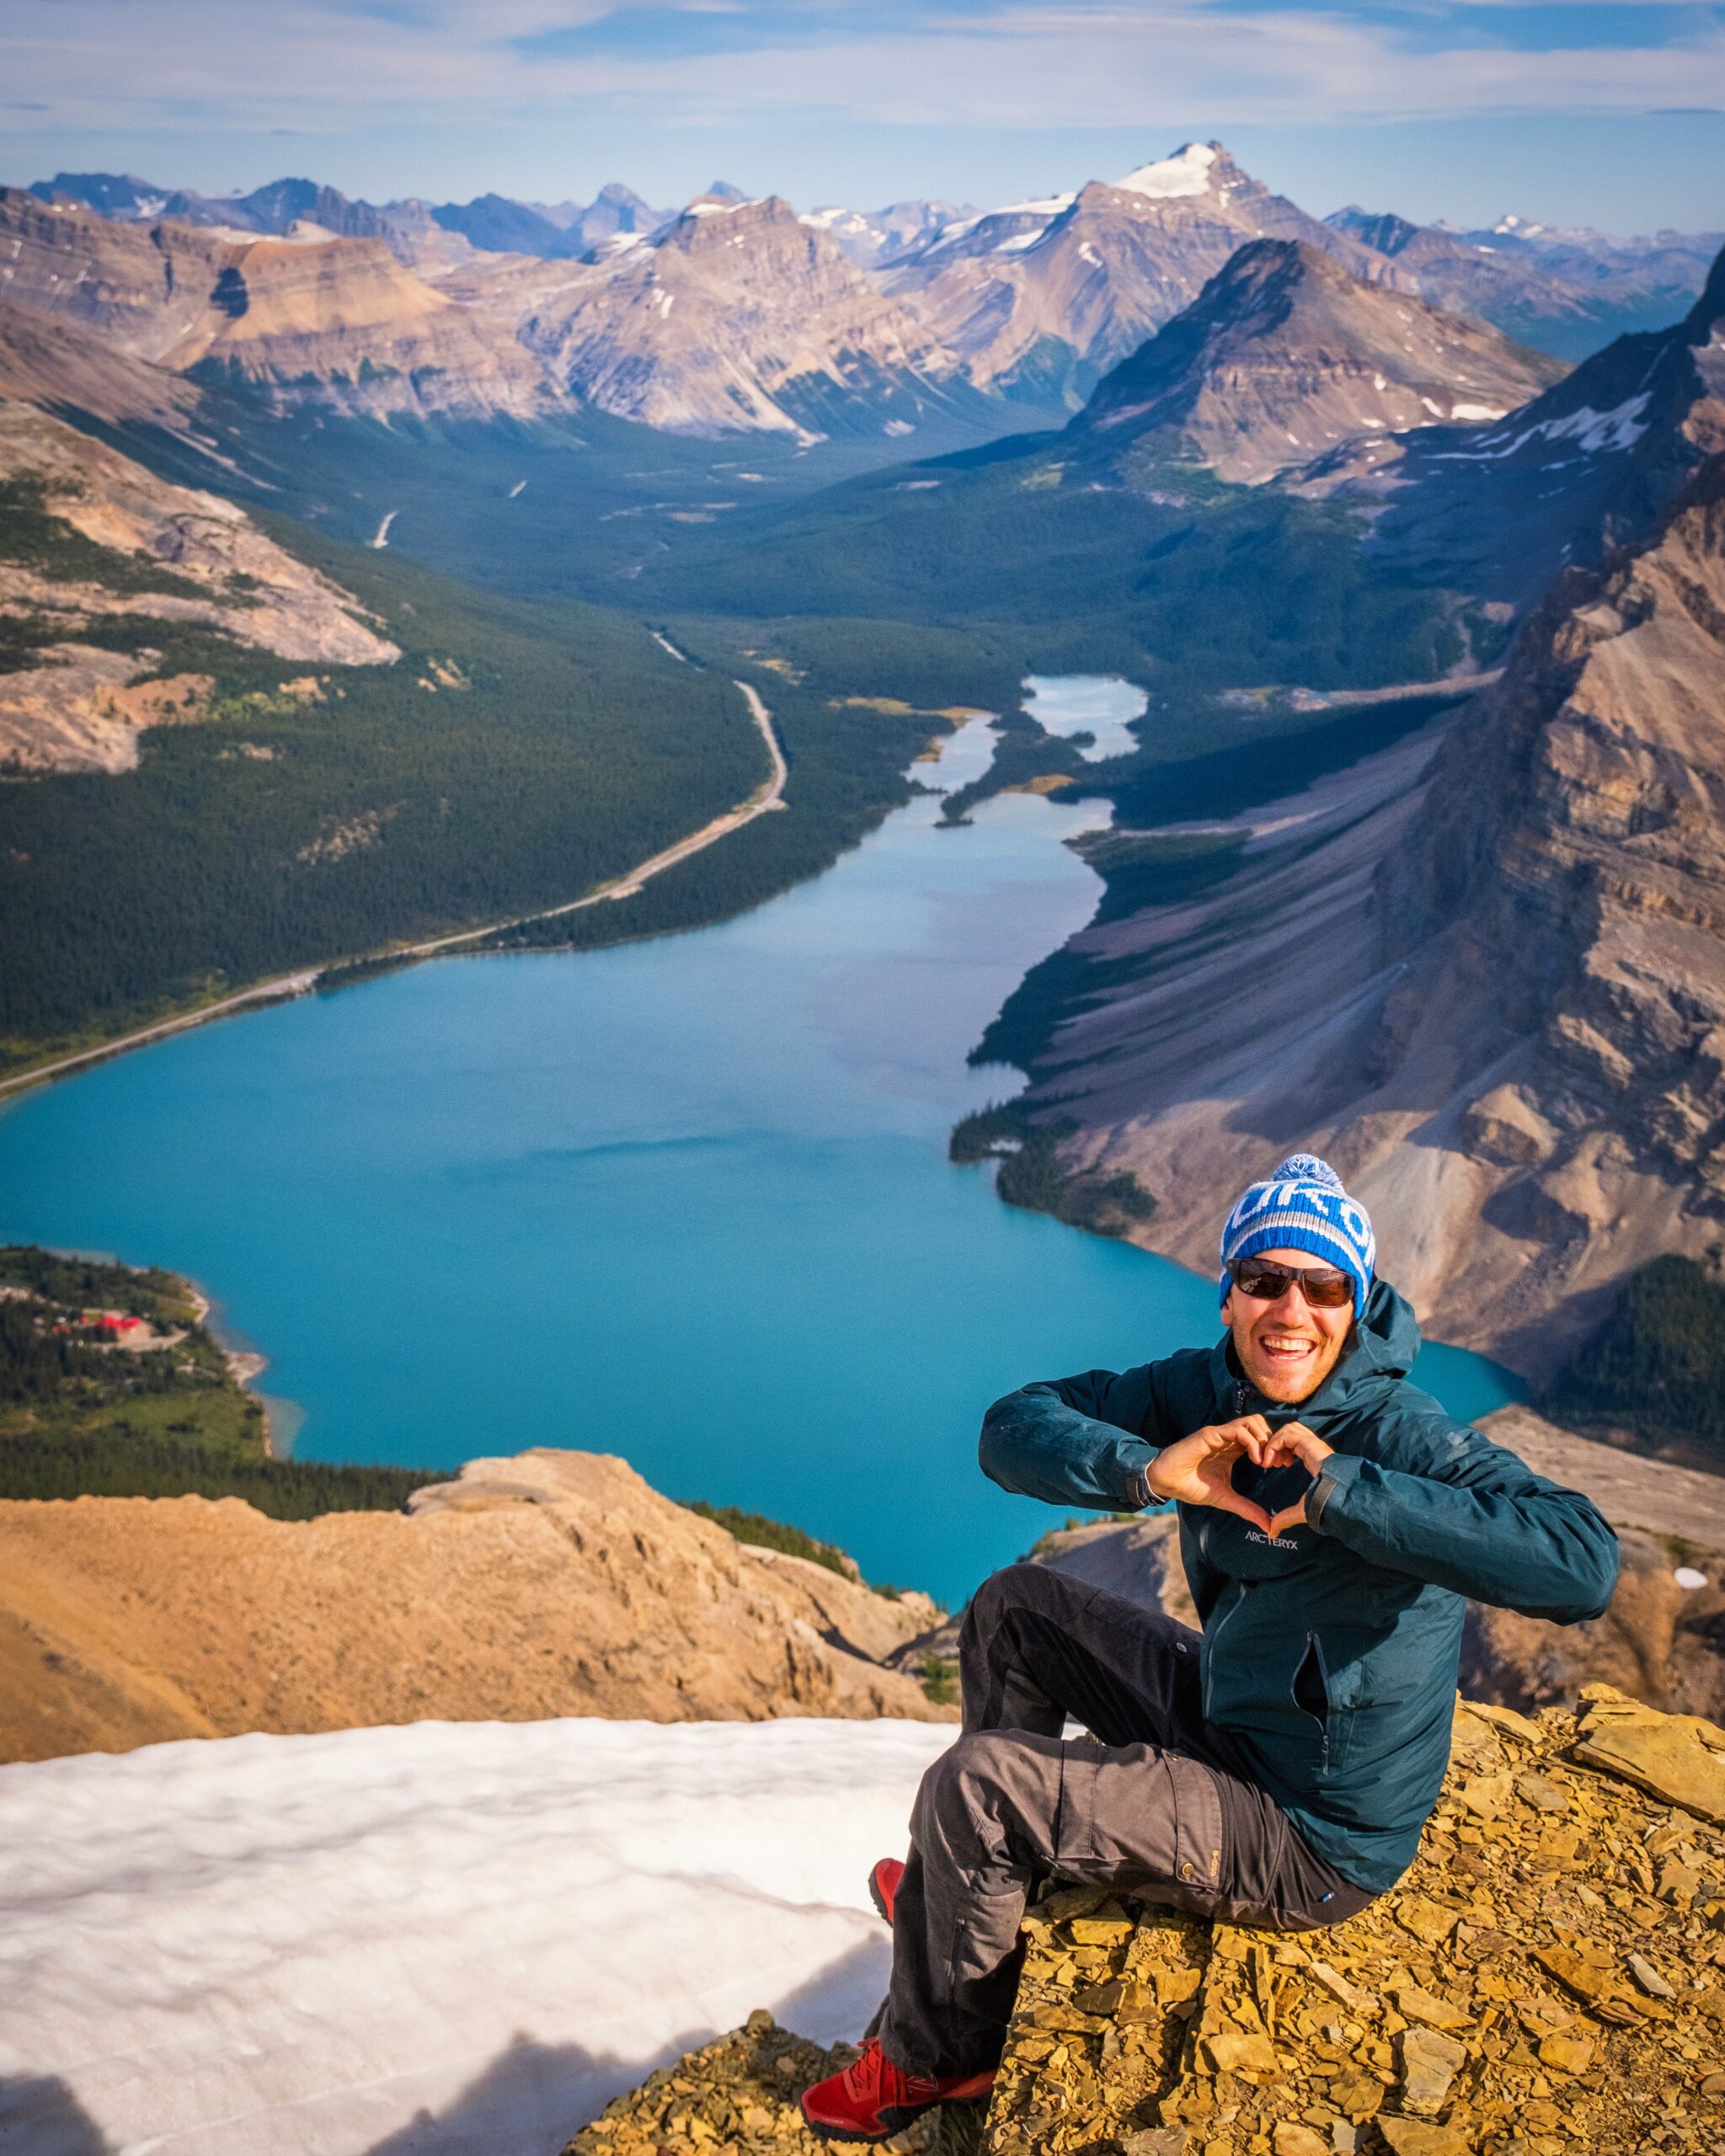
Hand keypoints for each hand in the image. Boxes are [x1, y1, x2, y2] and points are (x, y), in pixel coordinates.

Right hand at [1146, 1416, 1277, 1532]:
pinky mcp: (1211, 1435)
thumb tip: (1268, 1524)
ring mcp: (1220, 1434)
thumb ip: (1247, 1508)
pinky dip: (1252, 1442)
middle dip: (1273, 1441)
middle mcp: (1229, 1438)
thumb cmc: (1192, 1486)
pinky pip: (1237, 1430)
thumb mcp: (1225, 1499)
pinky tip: (1255, 1460)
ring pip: (1251, 1421)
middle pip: (1260, 1424)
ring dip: (1263, 1439)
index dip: (1274, 1448)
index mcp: (1233, 1448)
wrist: (1167, 1482)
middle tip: (1277, 1463)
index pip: (1261, 1437)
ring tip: (1265, 1462)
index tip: (1281, 1466)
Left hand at [1256, 1422, 1334, 1537]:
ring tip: (1269, 1462)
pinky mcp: (1309, 1443)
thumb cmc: (1324, 1504)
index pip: (1294, 1441)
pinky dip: (1274, 1445)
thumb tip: (1271, 1533)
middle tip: (1269, 1463)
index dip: (1280, 1449)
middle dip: (1276, 1442)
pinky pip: (1286, 1435)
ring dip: (1274, 1442)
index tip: (1272, 1466)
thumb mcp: (1300, 1510)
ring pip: (1288, 1428)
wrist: (1337, 1499)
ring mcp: (1312, 1443)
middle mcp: (1313, 1447)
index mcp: (1313, 1457)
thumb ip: (1284, 1518)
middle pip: (1291, 1430)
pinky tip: (1270, 1461)